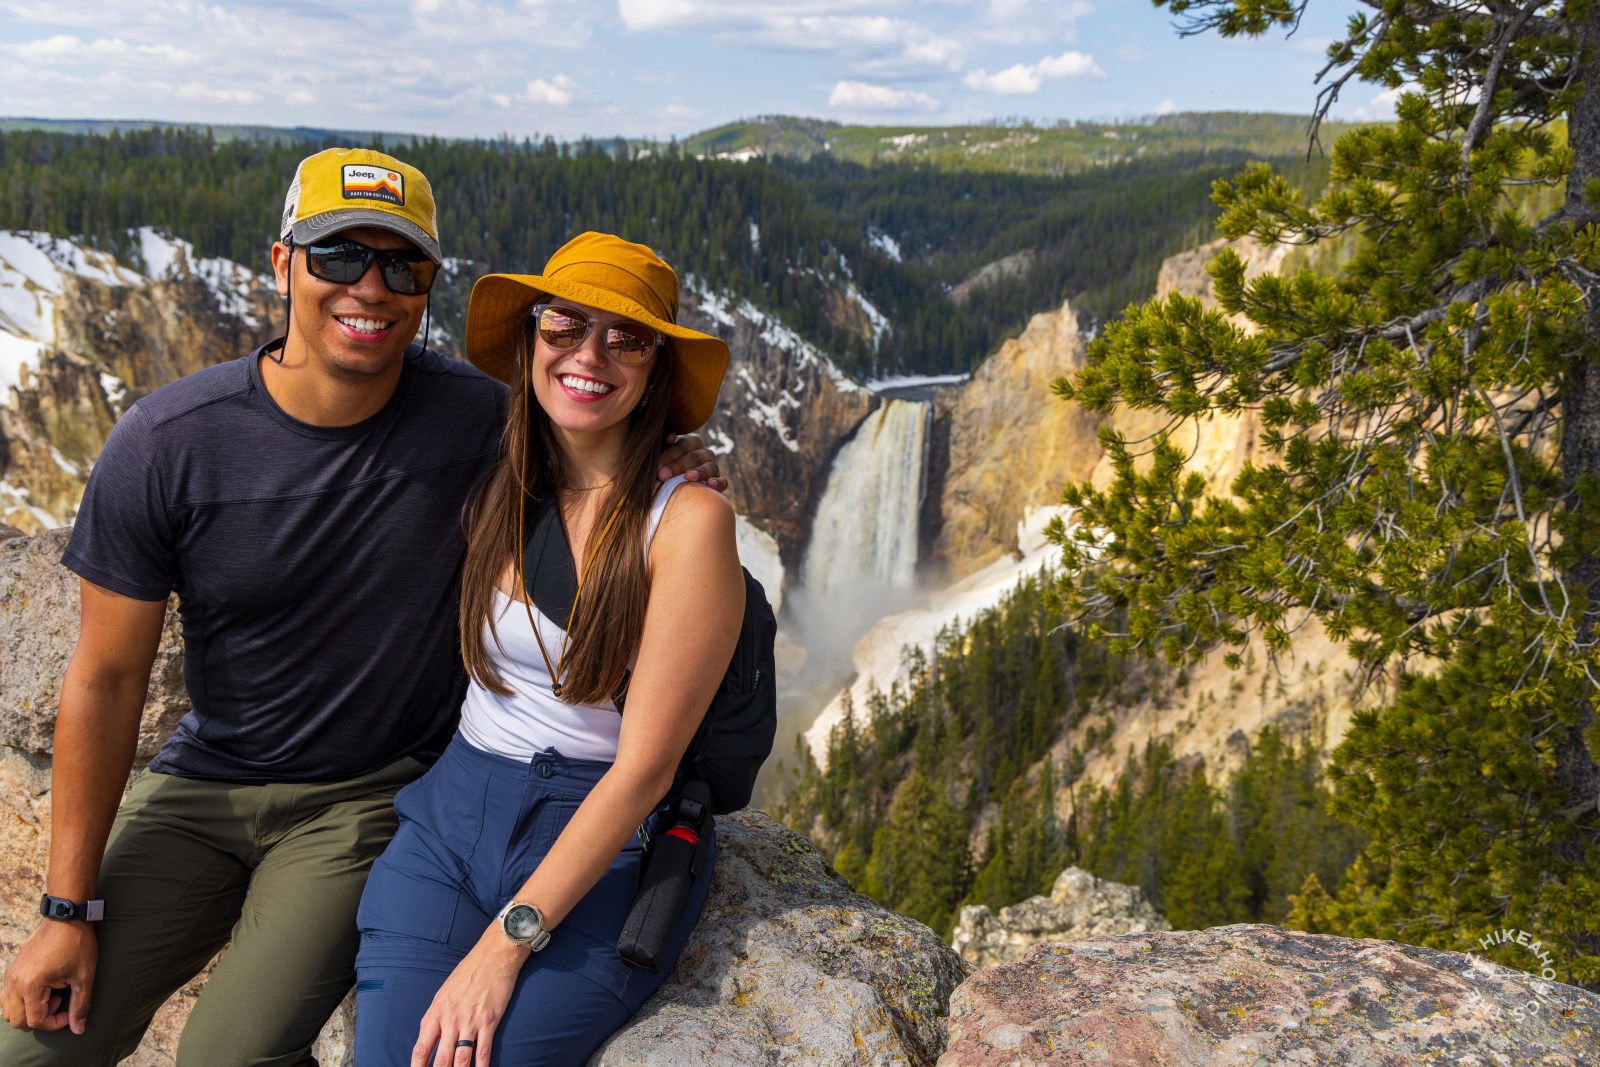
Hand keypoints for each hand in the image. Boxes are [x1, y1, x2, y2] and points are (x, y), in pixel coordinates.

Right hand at [0, 920, 96, 1033]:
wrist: (66, 918)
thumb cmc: (77, 945)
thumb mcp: (84, 977)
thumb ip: (80, 1005)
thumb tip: (78, 1029)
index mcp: (31, 985)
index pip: (36, 1021)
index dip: (56, 1023)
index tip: (70, 1012)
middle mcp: (14, 982)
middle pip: (18, 1020)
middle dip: (41, 1017)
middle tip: (60, 1000)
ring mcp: (9, 976)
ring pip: (8, 1011)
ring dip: (28, 1011)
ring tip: (50, 994)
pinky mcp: (10, 971)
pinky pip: (6, 997)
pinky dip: (20, 1001)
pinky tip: (42, 989)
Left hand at [411, 928, 527, 1066]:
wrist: (493, 956)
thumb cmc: (468, 972)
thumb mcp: (444, 993)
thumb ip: (436, 1016)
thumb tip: (429, 1037)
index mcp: (436, 1013)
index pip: (421, 1048)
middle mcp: (450, 1020)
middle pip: (441, 1059)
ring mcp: (470, 1022)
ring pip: (461, 1059)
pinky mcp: (489, 1021)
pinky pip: (483, 1050)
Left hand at [658, 432, 726, 493]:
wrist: (678, 483)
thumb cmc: (668, 465)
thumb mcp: (663, 453)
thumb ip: (664, 444)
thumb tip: (670, 436)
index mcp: (693, 442)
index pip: (683, 445)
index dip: (670, 454)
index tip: (657, 464)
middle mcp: (705, 452)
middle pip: (694, 457)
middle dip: (677, 466)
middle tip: (662, 475)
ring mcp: (714, 467)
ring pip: (709, 467)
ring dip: (699, 472)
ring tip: (687, 477)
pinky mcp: (719, 481)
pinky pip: (723, 481)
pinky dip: (718, 483)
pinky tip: (710, 484)